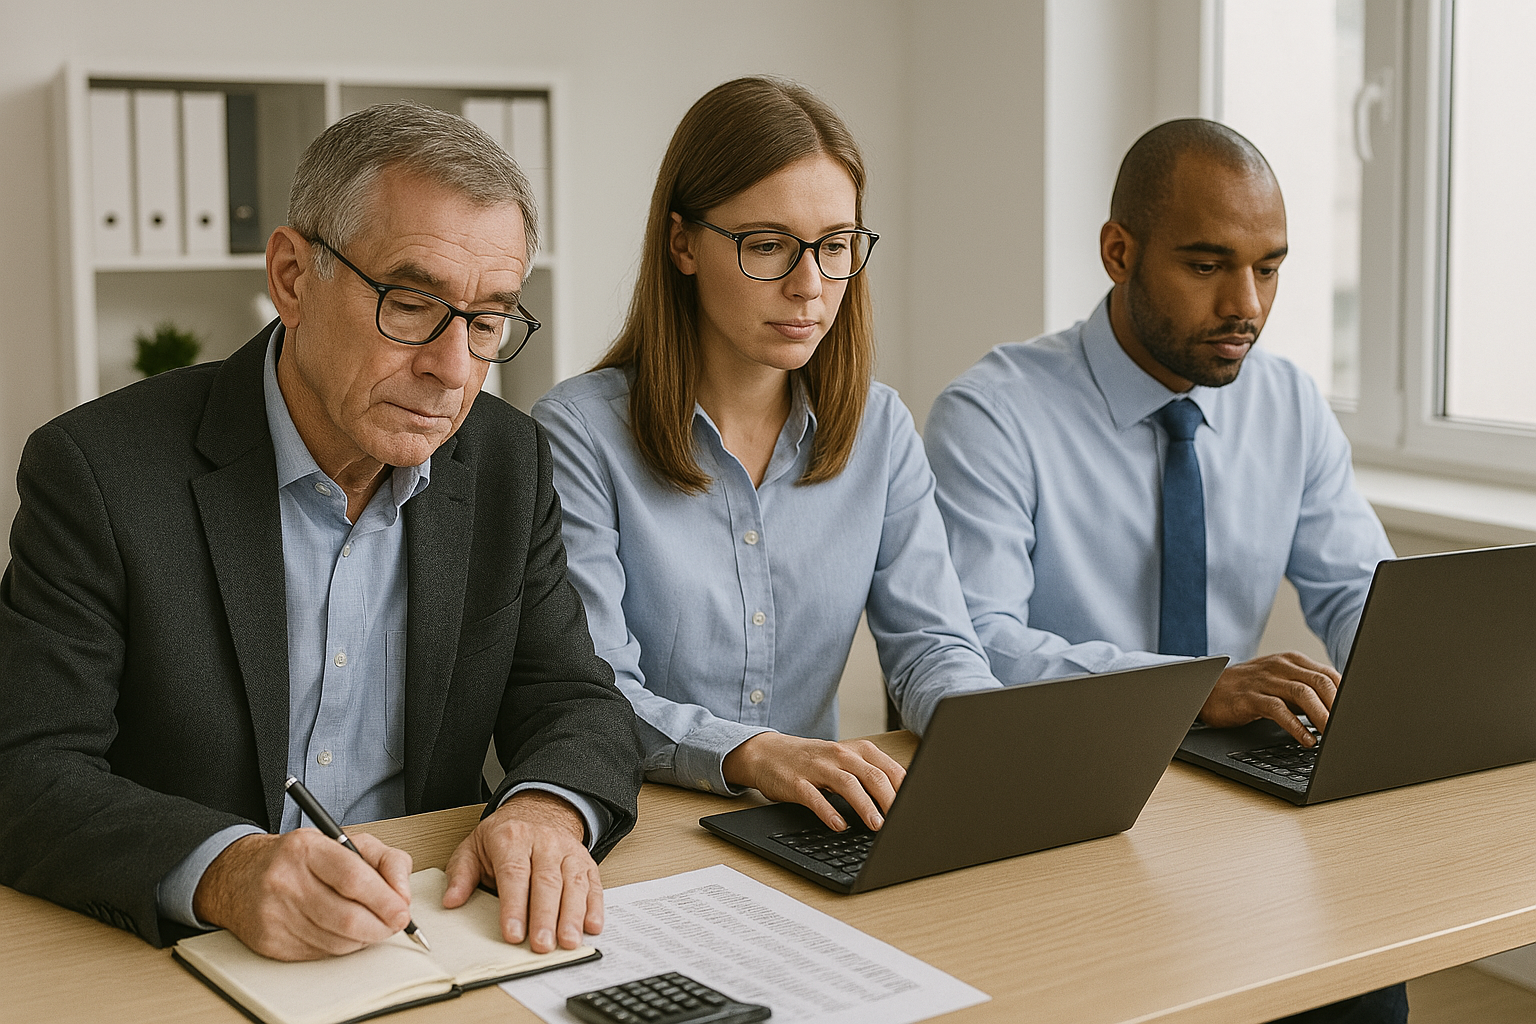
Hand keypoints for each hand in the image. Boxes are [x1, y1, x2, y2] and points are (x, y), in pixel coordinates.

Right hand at [193, 829, 412, 960]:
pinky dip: (341, 946)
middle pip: (346, 916)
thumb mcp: (345, 842)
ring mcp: (274, 914)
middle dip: (380, 926)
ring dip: (363, 938)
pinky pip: (320, 953)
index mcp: (307, 848)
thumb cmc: (300, 859)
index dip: (383, 899)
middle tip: (394, 924)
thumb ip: (385, 860)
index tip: (402, 911)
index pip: (353, 878)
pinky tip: (342, 932)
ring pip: (336, 940)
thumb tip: (403, 895)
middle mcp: (285, 880)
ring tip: (369, 925)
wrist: (239, 876)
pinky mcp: (269, 942)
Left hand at [442, 791, 599, 952]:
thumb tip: (451, 900)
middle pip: (547, 882)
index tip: (513, 933)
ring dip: (572, 916)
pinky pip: (593, 884)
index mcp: (512, 838)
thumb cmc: (505, 836)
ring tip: (568, 942)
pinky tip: (592, 926)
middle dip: (545, 917)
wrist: (538, 810)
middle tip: (542, 945)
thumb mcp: (474, 847)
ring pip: (573, 884)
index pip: (514, 874)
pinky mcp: (586, 862)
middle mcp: (544, 842)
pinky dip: (595, 906)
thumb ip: (461, 874)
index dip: (515, 906)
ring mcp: (568, 852)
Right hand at [722, 732, 905, 832]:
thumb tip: (902, 800)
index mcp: (857, 750)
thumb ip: (871, 775)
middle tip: (901, 820)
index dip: (905, 789)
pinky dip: (828, 812)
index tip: (917, 808)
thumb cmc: (814, 762)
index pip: (889, 768)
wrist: (768, 753)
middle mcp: (840, 755)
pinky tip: (839, 825)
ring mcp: (817, 767)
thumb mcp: (845, 762)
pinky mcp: (797, 782)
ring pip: (847, 784)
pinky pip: (815, 797)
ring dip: (865, 805)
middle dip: (890, 799)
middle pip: (872, 775)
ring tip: (877, 825)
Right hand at [1199, 651, 1340, 745]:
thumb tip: (1340, 710)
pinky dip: (1296, 726)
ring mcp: (1264, 680)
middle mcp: (1280, 665)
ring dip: (1322, 717)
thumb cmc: (1251, 690)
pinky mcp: (1249, 697)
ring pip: (1302, 694)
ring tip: (1333, 735)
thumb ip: (1307, 692)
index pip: (1329, 674)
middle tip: (1349, 728)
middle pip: (1320, 682)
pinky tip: (1307, 740)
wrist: (1207, 689)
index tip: (1358, 716)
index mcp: (1292, 660)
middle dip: (1339, 707)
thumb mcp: (1281, 685)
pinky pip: (1278, 710)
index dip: (1347, 696)